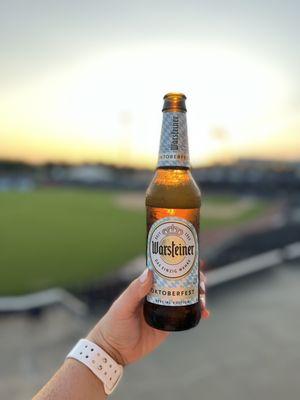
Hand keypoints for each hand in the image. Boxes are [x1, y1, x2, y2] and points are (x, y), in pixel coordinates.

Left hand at [87, 266, 207, 365]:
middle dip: (193, 280)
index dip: (178, 265)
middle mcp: (157, 295)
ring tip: (204, 297)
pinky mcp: (169, 324)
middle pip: (179, 283)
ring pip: (185, 297)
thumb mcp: (123, 306)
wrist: (113, 351)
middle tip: (202, 282)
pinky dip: (197, 313)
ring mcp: (164, 309)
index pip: (165, 271)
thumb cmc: (113, 325)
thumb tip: (150, 272)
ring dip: (197, 294)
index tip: (191, 262)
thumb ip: (135, 291)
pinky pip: (185, 316)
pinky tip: (205, 314)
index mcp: (146, 287)